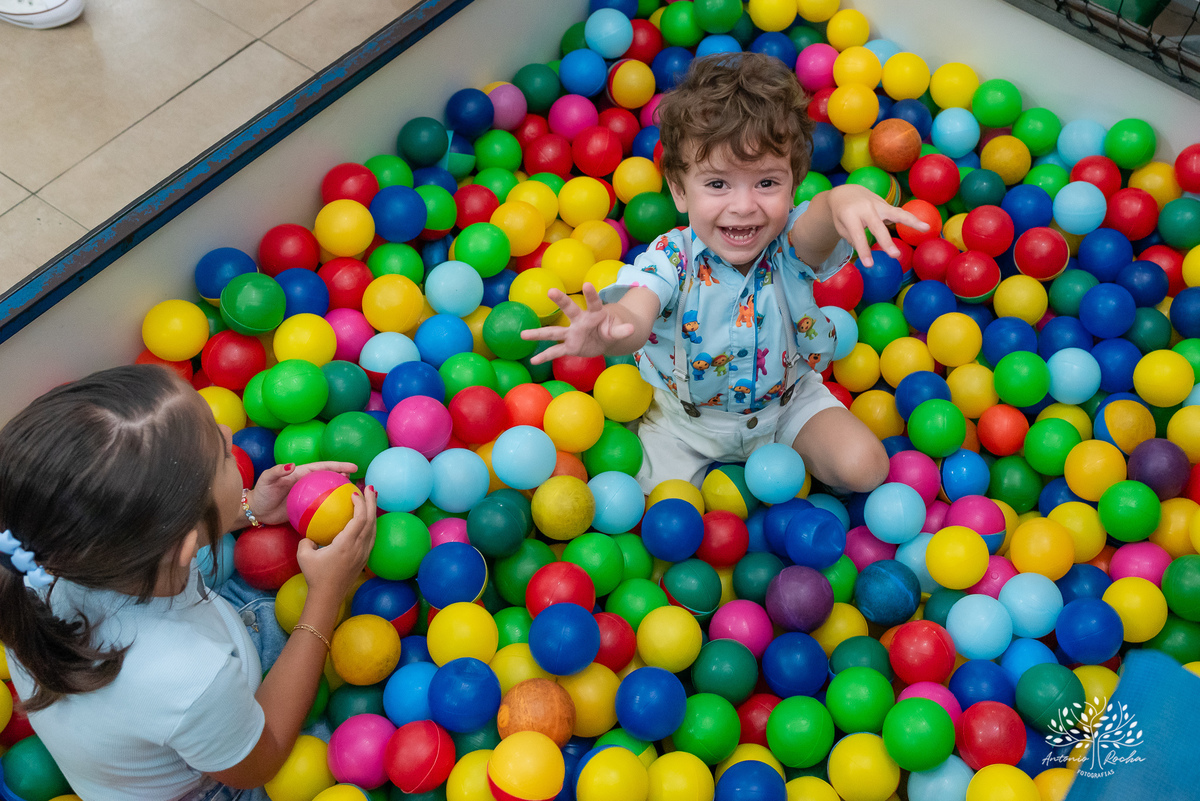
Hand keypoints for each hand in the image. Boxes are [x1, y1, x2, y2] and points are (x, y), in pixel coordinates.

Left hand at [247, 460, 358, 525]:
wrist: (256, 510)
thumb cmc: (261, 492)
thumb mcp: (267, 479)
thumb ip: (278, 471)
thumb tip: (292, 465)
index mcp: (302, 473)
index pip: (324, 467)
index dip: (339, 466)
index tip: (354, 468)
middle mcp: (307, 483)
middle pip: (330, 478)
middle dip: (345, 478)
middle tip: (359, 483)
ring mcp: (308, 496)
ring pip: (328, 492)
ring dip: (341, 493)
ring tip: (354, 498)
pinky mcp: (306, 508)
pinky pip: (322, 507)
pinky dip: (331, 509)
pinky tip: (340, 515)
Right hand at [296, 487, 377, 600]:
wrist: (328, 597)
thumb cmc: (315, 576)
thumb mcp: (304, 556)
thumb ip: (306, 540)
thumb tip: (309, 531)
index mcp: (346, 545)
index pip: (359, 520)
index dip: (360, 504)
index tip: (354, 492)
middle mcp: (358, 547)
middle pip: (370, 520)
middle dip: (371, 501)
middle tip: (369, 486)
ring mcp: (364, 553)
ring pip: (374, 528)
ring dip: (373, 511)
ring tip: (372, 497)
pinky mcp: (364, 558)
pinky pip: (372, 536)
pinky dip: (371, 523)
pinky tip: (367, 517)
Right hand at [520, 283, 635, 364]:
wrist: (604, 337)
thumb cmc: (611, 328)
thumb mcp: (617, 330)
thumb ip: (621, 330)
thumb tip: (631, 329)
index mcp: (595, 313)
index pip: (593, 302)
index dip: (591, 294)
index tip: (587, 285)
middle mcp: (580, 321)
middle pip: (570, 310)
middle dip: (561, 301)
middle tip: (551, 291)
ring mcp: (572, 333)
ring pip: (554, 332)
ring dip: (539, 334)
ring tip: (523, 334)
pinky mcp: (570, 346)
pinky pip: (556, 351)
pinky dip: (545, 357)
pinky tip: (533, 360)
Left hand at [827, 184, 929, 266]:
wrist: (846, 193)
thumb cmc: (842, 215)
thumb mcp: (841, 227)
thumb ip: (852, 238)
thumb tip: (865, 249)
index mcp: (850, 215)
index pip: (858, 235)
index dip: (864, 250)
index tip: (869, 265)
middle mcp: (865, 208)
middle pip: (877, 226)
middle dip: (886, 241)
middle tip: (894, 256)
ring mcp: (877, 204)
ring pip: (896, 213)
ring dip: (912, 221)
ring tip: (926, 228)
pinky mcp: (886, 205)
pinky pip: (899, 213)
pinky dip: (911, 219)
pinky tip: (924, 226)